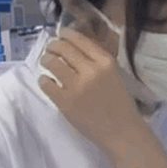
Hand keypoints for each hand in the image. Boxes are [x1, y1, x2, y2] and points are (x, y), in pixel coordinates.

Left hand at [39, 28, 142, 153]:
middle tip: (50, 50)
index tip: (60, 35)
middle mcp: (90, 70)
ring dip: (46, 60)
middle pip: (62, 48)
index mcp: (106, 62)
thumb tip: (74, 48)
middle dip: (53, 46)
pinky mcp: (65, 102)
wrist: (122, 133)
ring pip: (51, 63)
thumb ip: (97, 61)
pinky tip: (48, 82)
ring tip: (47, 63)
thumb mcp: (114, 75)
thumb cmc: (121, 105)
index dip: (65, 34)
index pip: (79, 39)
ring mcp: (76, 86)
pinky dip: (44, 80)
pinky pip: (46, 84)